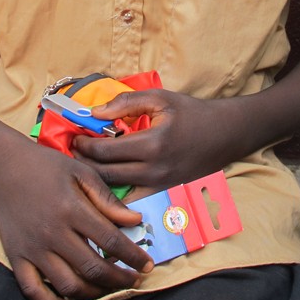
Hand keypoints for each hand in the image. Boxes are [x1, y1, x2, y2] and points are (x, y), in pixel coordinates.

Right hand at [0, 134, 153, 299]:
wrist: (4, 167)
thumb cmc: (46, 166)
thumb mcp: (81, 173)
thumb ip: (107, 199)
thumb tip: (134, 220)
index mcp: (72, 210)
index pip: (110, 241)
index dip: (133, 257)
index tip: (147, 265)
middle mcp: (53, 234)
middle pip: (92, 268)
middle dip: (119, 279)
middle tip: (134, 281)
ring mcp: (33, 249)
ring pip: (68, 285)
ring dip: (94, 293)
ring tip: (109, 289)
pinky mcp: (16, 258)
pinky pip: (34, 291)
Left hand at [72, 88, 240, 190]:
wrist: (224, 135)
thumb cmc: (191, 113)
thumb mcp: (160, 98)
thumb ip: (126, 103)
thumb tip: (95, 112)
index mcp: (151, 144)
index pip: (105, 151)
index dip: (84, 145)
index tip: (75, 137)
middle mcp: (154, 170)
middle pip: (105, 174)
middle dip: (85, 163)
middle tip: (76, 151)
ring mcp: (159, 186)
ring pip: (115, 191)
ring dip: (97, 179)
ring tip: (88, 165)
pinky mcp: (163, 193)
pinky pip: (132, 200)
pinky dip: (116, 193)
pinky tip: (108, 182)